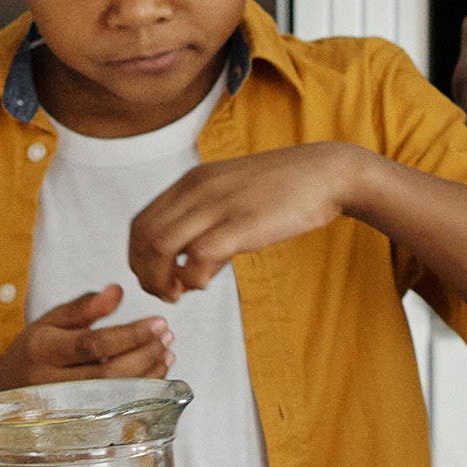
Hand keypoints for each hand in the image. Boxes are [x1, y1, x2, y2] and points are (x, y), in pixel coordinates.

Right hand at [0, 286, 172, 405]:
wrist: (8, 388)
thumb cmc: (35, 350)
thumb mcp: (51, 321)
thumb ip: (85, 307)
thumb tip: (117, 292)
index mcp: (43, 351)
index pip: (92, 344)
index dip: (130, 334)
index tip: (159, 322)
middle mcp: (50, 384)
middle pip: (107, 374)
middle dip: (144, 354)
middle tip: (167, 337)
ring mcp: (63, 409)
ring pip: (114, 396)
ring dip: (148, 374)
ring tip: (167, 352)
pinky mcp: (75, 424)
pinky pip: (116, 411)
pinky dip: (141, 393)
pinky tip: (156, 374)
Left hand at [123, 141, 377, 299]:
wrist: (328, 174)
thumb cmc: (286, 187)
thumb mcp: (234, 192)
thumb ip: (208, 220)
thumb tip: (192, 264)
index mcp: (193, 181)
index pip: (140, 222)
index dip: (138, 257)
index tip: (155, 276)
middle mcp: (197, 189)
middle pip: (143, 237)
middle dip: (144, 273)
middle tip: (164, 291)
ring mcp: (218, 205)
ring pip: (160, 247)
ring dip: (162, 280)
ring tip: (179, 293)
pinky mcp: (241, 223)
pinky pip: (197, 257)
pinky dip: (192, 278)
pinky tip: (205, 283)